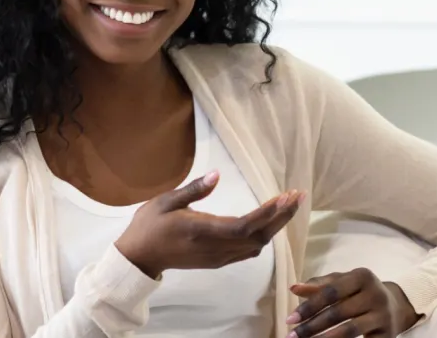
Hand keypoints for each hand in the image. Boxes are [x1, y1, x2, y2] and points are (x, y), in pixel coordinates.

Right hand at [114, 170, 303, 277]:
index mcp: (203, 231)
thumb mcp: (165, 202)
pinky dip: (263, 236)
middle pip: (258, 236)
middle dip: (281, 217)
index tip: (285, 196)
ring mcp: (218, 257)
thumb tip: (217, 175)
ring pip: (256, 246)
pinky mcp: (217, 261)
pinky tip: (269, 222)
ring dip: (275, 227)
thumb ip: (193, 189)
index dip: (268, 213)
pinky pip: (247, 251)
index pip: (245, 225)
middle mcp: (215, 248)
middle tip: (298, 196)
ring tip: (288, 206)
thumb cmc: (149, 225)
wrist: (138, 258)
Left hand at [286, 268, 419, 337]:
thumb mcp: (343, 283)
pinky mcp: (388, 333)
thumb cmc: (360, 293)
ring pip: (349, 330)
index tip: (290, 319)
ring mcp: (383, 315)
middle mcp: (376, 294)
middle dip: (312, 326)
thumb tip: (293, 288)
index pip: (331, 292)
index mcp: (362, 276)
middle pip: (338, 312)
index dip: (309, 306)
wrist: (396, 306)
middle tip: (292, 336)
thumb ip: (319, 285)